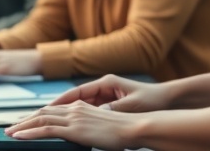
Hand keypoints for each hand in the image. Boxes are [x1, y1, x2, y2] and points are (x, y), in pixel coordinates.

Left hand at [5, 101, 137, 150]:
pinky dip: (29, 132)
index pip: (53, 110)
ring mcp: (73, 118)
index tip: (25, 121)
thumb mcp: (101, 128)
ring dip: (22, 126)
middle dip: (25, 120)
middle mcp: (74, 109)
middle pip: (42, 112)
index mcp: (81, 107)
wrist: (134, 128)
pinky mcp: (74, 129)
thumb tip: (82, 136)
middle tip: (10, 127)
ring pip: (40, 119)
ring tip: (9, 132)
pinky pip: (45, 129)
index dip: (36, 115)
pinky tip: (19, 136)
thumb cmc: (124, 131)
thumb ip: (88, 129)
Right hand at [49, 74, 170, 112]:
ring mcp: (106, 96)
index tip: (47, 108)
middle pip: (75, 98)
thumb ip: (112, 109)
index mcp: (106, 83)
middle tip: (41, 116)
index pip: (78, 92)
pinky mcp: (111, 105)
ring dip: (67, 113)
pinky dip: (81, 118)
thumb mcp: (131, 105)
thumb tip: (95, 113)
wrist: (168, 99)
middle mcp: (104, 88)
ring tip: (50, 122)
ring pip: (81, 106)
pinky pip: (91, 111)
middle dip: (58, 108)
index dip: (61, 100)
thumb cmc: (152, 98)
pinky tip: (72, 126)